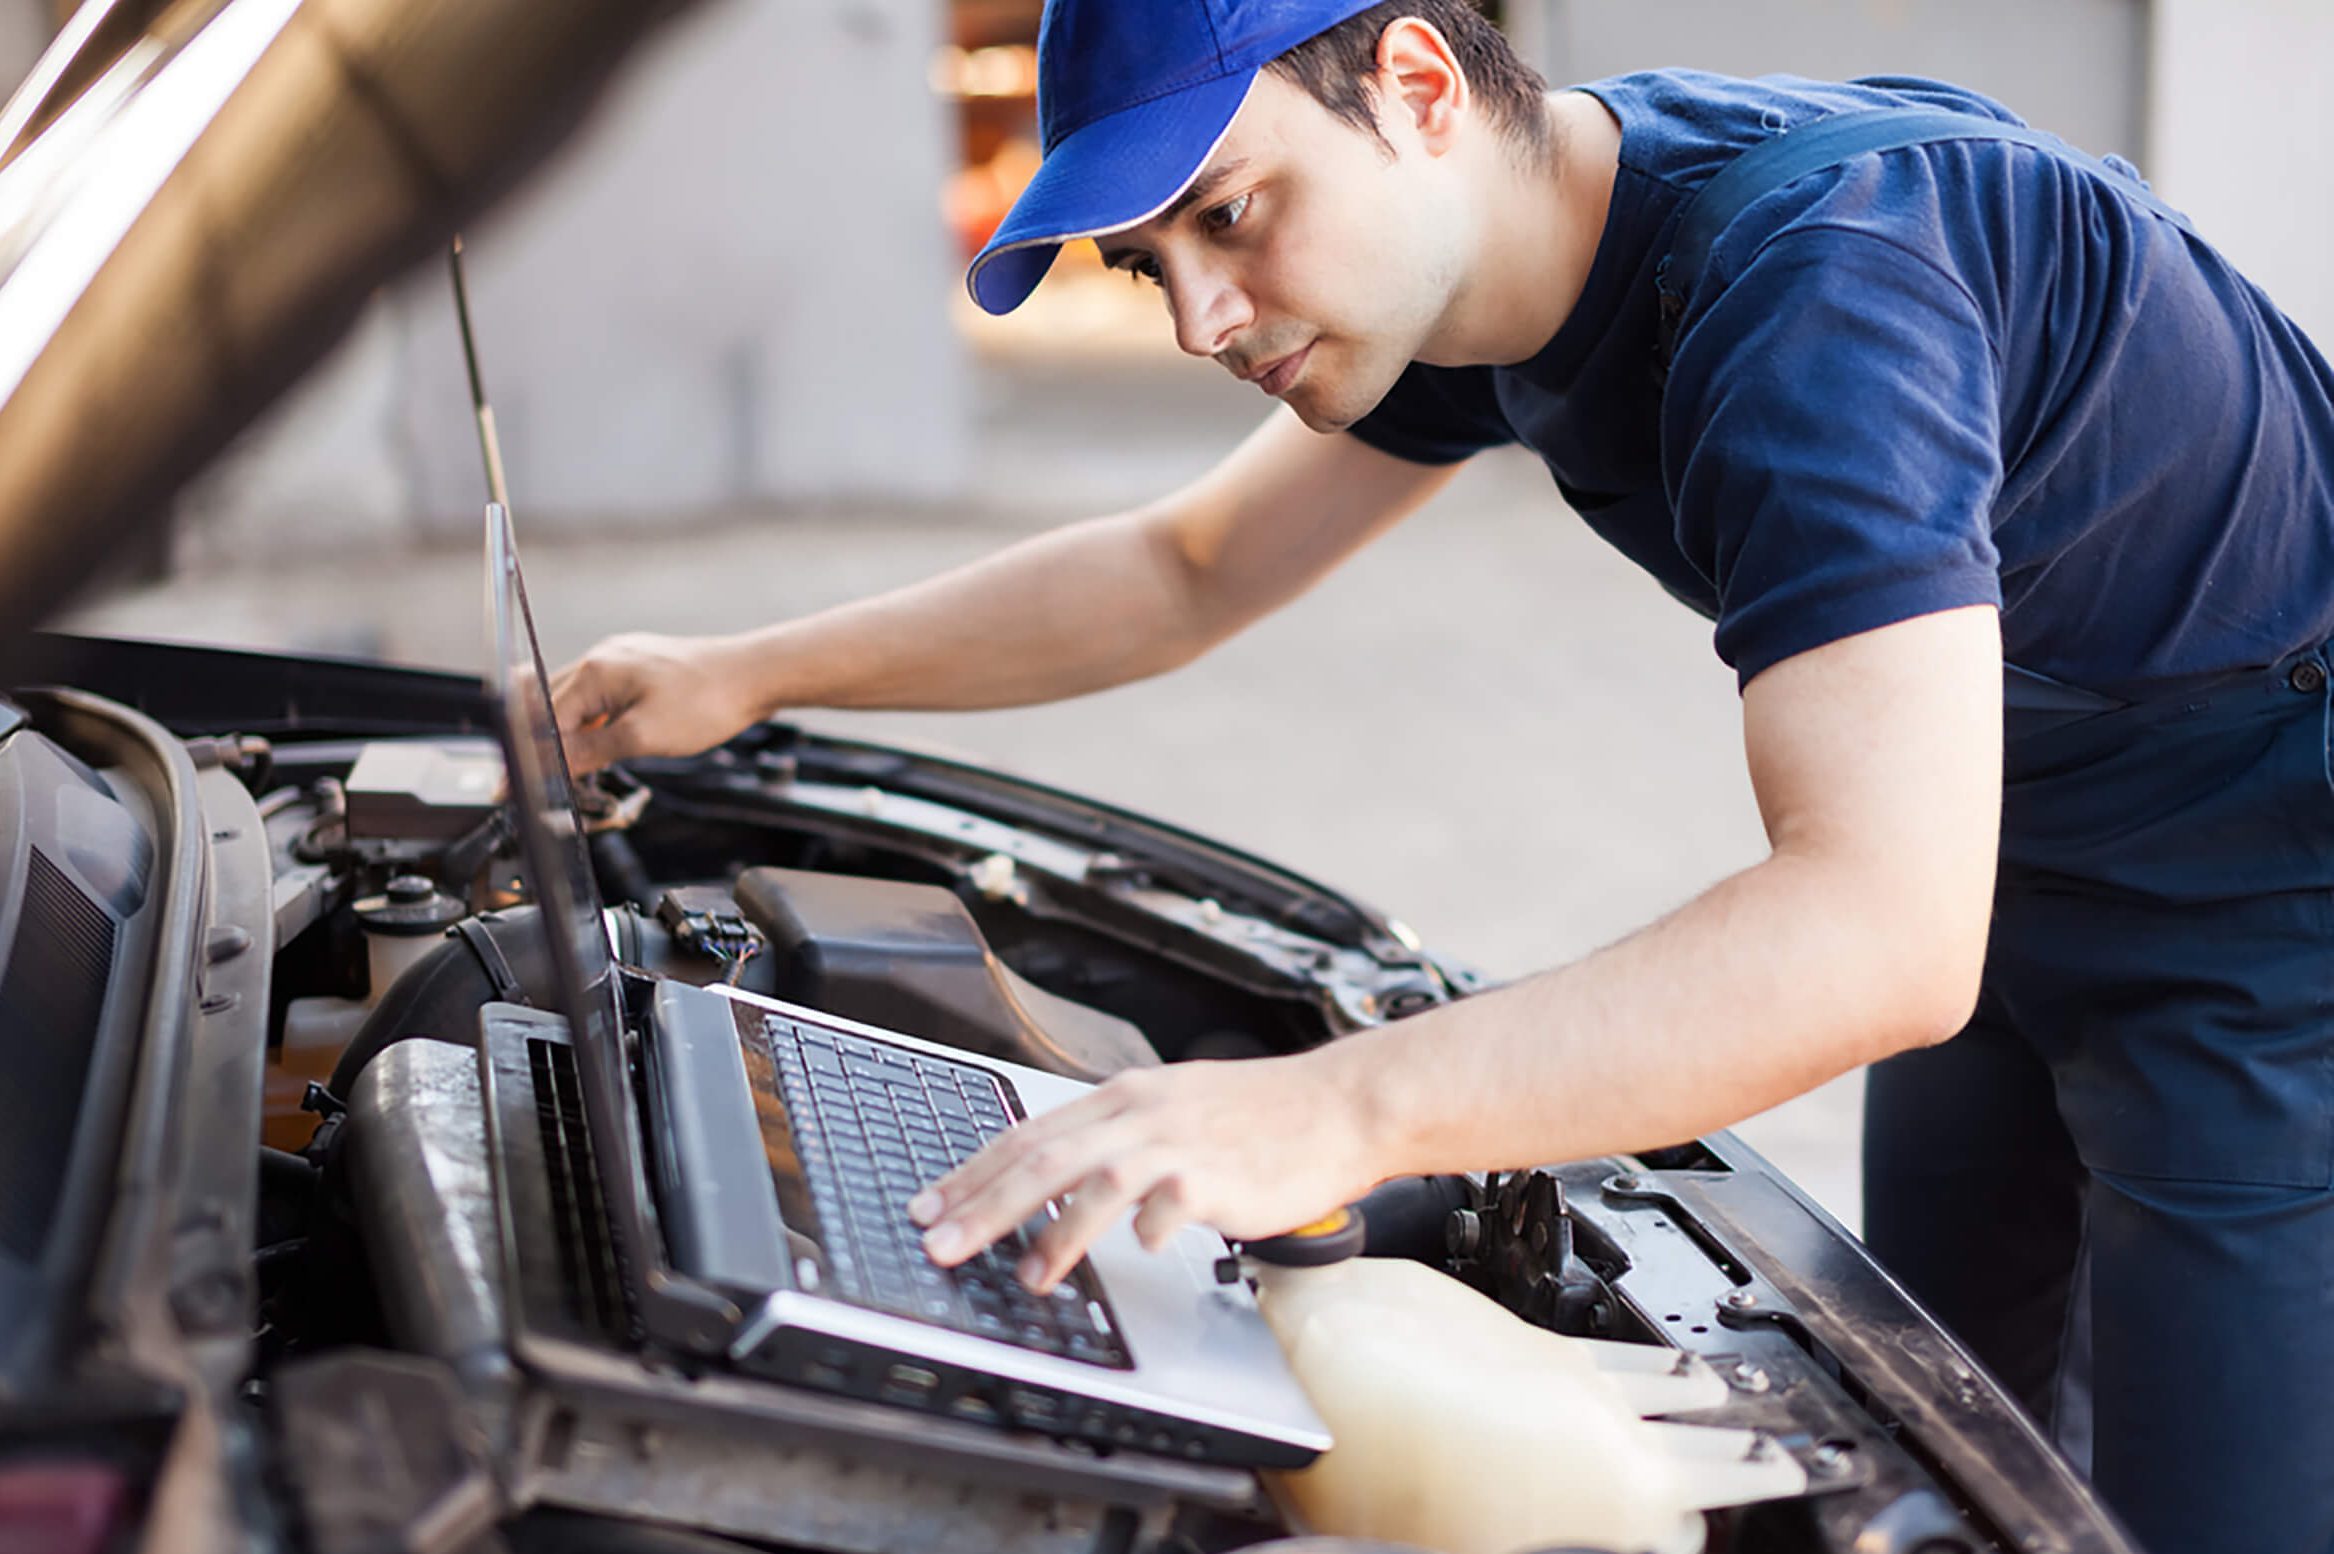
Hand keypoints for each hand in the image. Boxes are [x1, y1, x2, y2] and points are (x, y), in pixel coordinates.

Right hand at [551, 631, 765, 772]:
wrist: (755, 675)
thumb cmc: (707, 702)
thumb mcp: (643, 736)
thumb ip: (590, 750)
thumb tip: (551, 766)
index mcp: (594, 671)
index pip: (543, 719)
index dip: (533, 758)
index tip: (523, 788)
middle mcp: (601, 658)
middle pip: (552, 707)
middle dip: (546, 746)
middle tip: (545, 785)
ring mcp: (621, 659)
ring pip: (577, 701)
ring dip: (572, 735)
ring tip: (575, 770)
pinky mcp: (640, 667)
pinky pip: (602, 696)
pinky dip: (597, 722)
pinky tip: (605, 745)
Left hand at [906, 1051, 1383, 1292]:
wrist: (1336, 1105)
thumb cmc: (1259, 1115)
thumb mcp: (1171, 1108)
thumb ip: (1112, 1137)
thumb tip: (1050, 1172)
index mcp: (1123, 1098)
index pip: (1028, 1135)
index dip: (971, 1173)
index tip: (929, 1205)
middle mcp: (1140, 1115)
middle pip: (1041, 1159)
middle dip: (981, 1206)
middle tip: (938, 1243)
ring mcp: (1177, 1145)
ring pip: (1092, 1183)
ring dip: (1050, 1234)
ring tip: (1025, 1276)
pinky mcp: (1215, 1177)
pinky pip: (1166, 1208)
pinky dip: (1142, 1231)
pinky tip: (1134, 1253)